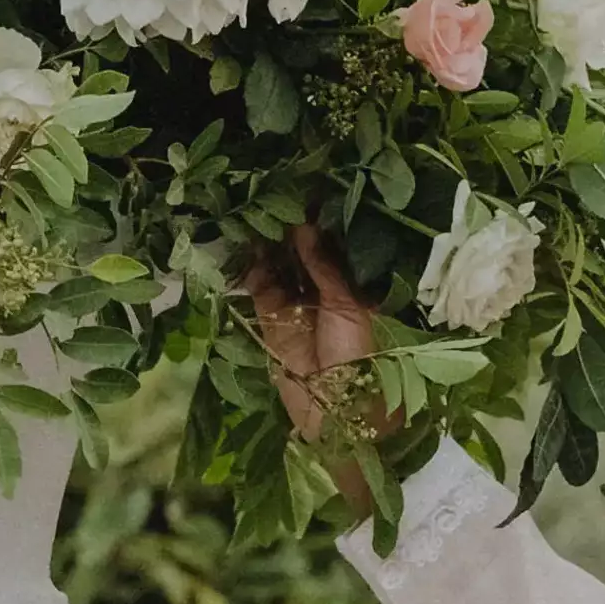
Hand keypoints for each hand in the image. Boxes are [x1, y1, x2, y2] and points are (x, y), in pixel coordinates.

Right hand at [245, 222, 381, 471]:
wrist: (333, 408)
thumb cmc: (357, 356)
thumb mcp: (347, 306)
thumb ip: (325, 267)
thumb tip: (305, 228)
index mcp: (350, 287)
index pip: (332, 248)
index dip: (320, 225)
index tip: (309, 196)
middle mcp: (322, 292)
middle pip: (302, 254)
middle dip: (290, 230)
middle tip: (277, 197)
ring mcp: (294, 304)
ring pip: (278, 266)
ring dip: (269, 244)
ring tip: (259, 213)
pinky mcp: (269, 318)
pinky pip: (259, 286)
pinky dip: (252, 267)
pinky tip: (248, 243)